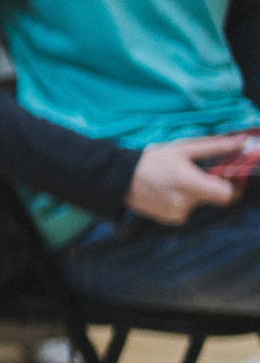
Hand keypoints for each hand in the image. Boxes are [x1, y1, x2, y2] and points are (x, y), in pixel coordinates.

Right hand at [126, 136, 243, 223]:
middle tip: (196, 175)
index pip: (227, 194)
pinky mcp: (172, 220)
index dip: (232, 186)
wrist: (120, 179)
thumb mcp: (182, 149)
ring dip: (196, 194)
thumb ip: (214, 147)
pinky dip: (185, 202)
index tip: (226, 177)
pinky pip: (189, 211)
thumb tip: (242, 142)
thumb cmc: (153, 160)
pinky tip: (169, 192)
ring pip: (201, 204)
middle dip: (211, 187)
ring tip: (177, 183)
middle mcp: (185, 202)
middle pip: (215, 198)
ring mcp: (178, 214)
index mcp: (189, 183)